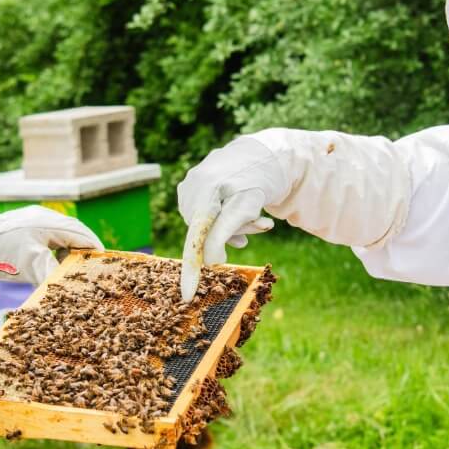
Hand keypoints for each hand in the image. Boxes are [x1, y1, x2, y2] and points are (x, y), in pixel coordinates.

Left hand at [0, 205, 103, 282]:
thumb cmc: (0, 251)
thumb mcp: (30, 265)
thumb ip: (53, 275)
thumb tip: (70, 291)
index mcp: (51, 223)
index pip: (82, 235)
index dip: (94, 251)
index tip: (103, 264)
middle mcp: (45, 218)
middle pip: (74, 233)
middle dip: (84, 250)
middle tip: (92, 268)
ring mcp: (33, 221)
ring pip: (61, 234)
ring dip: (70, 250)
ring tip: (73, 268)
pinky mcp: (23, 228)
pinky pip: (48, 236)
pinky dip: (55, 250)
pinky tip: (52, 263)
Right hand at [177, 137, 287, 301]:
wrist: (260, 153)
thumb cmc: (257, 180)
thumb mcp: (247, 207)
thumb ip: (226, 233)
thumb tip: (211, 262)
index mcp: (204, 192)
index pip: (196, 238)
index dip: (191, 269)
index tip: (187, 295)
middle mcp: (189, 188)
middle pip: (204, 232)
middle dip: (233, 233)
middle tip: (261, 224)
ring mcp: (186, 187)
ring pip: (205, 225)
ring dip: (230, 227)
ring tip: (255, 214)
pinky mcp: (189, 188)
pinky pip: (203, 216)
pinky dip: (222, 219)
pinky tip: (237, 212)